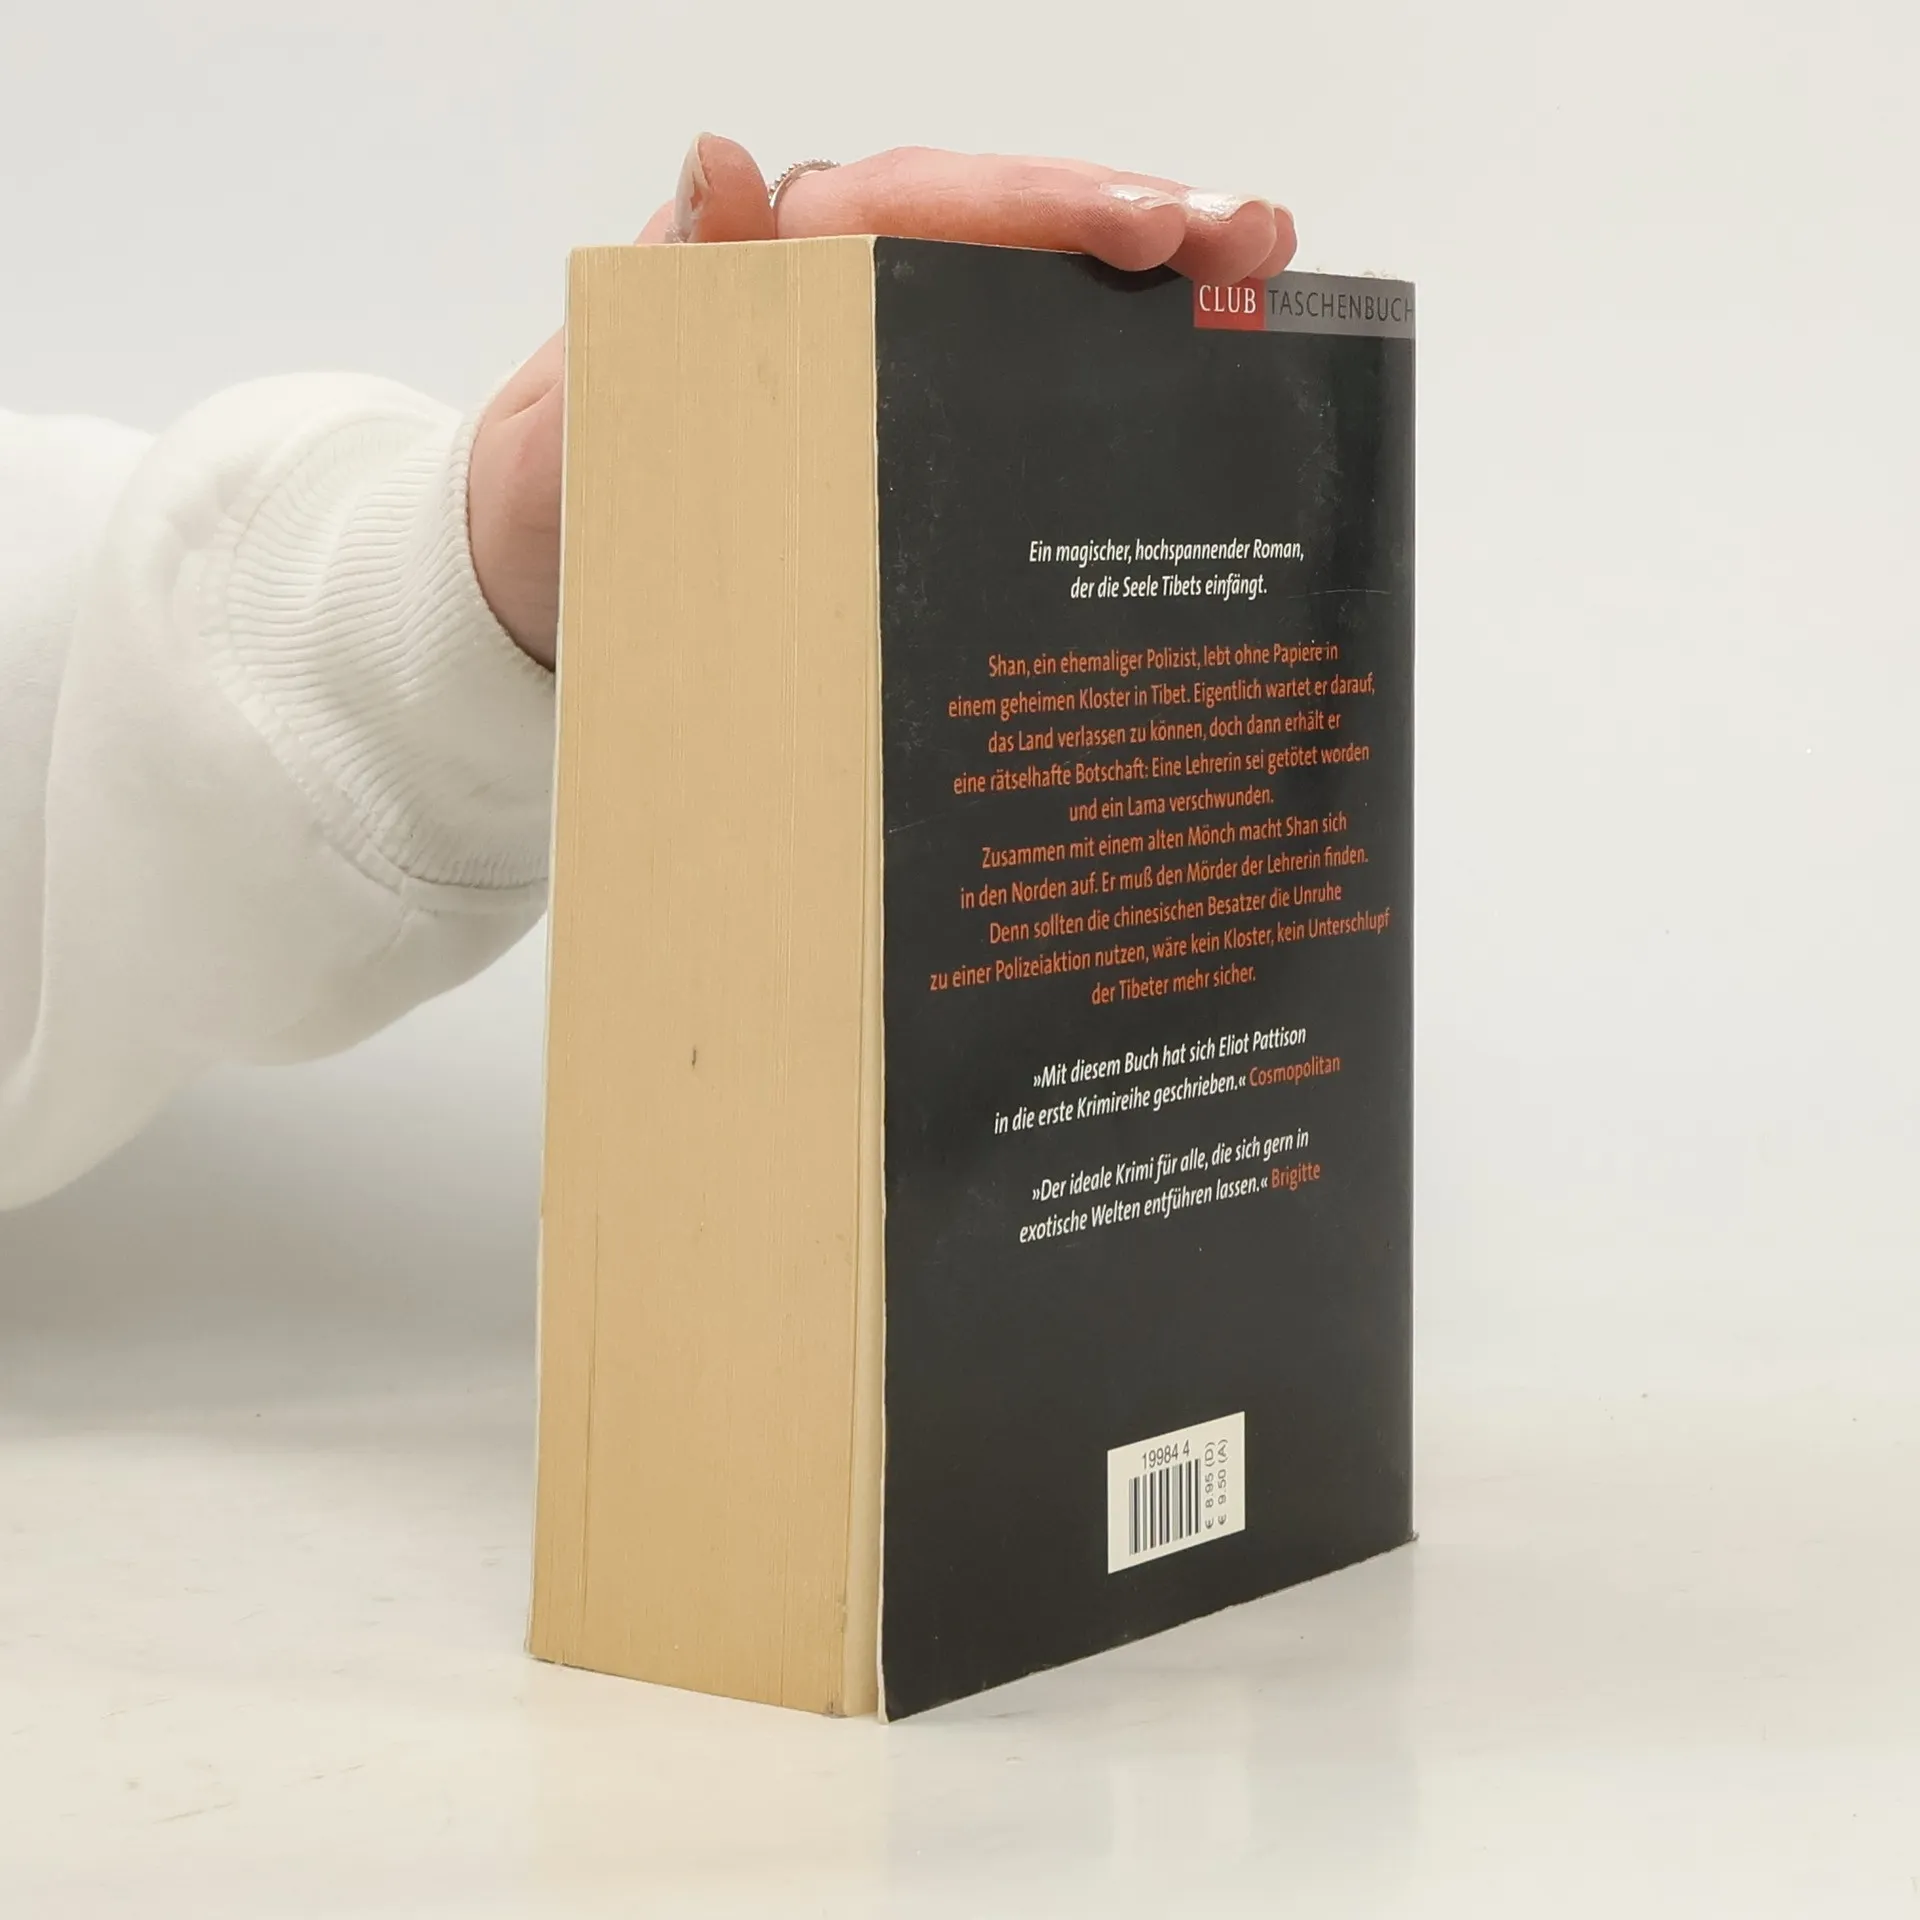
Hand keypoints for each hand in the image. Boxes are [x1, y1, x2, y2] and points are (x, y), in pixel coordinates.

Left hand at [469, 137, 1296, 665]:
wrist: (534, 606)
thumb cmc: (552, 513)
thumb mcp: (568, 424)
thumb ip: (640, 319)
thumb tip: (716, 167)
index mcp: (765, 274)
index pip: (918, 210)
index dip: (1040, 211)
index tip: (1147, 232)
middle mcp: (837, 303)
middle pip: (1001, 239)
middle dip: (1135, 230)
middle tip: (1257, 247)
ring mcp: (876, 373)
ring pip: (1023, 312)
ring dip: (1142, 307)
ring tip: (1260, 306)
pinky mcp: (895, 447)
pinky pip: (1008, 403)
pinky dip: (1099, 402)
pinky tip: (1188, 414)